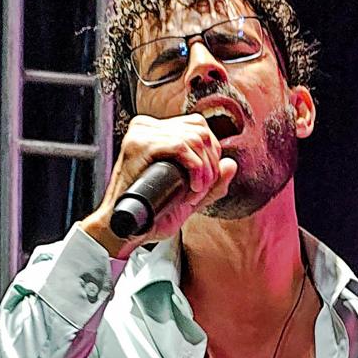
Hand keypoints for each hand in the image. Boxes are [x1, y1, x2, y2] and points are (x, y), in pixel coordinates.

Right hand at [80, 113, 236, 257]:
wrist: (126, 230)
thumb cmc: (151, 215)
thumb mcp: (188, 199)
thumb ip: (211, 184)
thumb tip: (231, 165)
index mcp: (156, 132)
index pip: (198, 127)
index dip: (212, 156)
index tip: (203, 184)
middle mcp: (147, 127)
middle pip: (200, 130)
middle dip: (211, 165)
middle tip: (200, 191)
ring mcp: (141, 133)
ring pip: (194, 137)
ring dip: (204, 170)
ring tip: (194, 193)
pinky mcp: (139, 144)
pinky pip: (180, 146)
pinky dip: (194, 168)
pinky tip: (190, 188)